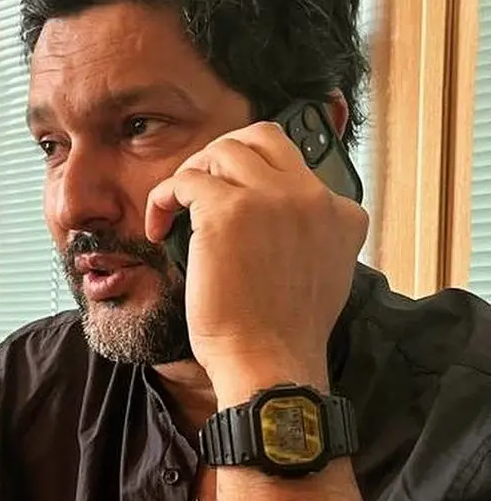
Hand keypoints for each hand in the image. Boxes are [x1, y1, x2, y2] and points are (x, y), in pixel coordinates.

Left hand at [144, 121, 367, 402]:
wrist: (270, 363)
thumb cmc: (281, 331)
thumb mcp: (321, 272)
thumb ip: (307, 233)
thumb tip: (268, 215)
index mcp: (341, 213)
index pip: (296, 164)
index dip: (255, 178)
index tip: (231, 204)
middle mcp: (313, 197)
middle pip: (261, 137)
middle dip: (223, 157)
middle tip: (200, 191)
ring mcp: (271, 198)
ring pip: (221, 150)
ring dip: (193, 175)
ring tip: (178, 211)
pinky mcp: (227, 209)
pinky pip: (184, 179)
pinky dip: (164, 197)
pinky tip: (158, 227)